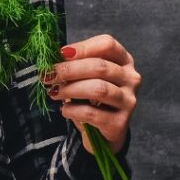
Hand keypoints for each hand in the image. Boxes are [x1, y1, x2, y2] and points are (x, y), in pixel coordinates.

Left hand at [41, 35, 139, 154]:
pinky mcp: (119, 123)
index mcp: (123, 61)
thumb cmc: (90, 99)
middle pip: (100, 67)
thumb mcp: (85, 77)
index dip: (83, 47)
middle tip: (48, 75)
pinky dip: (72, 110)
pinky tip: (64, 109)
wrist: (101, 134)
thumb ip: (75, 65)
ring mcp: (128, 101)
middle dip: (69, 69)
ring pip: (98, 89)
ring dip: (70, 89)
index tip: (61, 54)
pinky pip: (91, 113)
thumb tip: (51, 59)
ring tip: (54, 92)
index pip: (107, 45)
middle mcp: (130, 79)